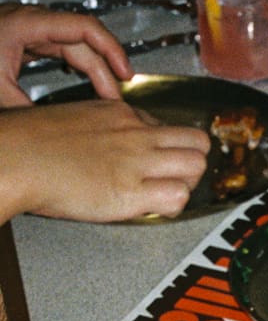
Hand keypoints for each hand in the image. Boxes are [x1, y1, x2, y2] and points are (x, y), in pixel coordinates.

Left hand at [0, 3, 131, 105]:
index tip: (126, 75)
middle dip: (106, 70)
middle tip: (116, 103)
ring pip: (77, 45)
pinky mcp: (29, 38)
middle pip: (84, 41)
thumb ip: (28, 112)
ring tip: (109, 94)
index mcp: (27, 24)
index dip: (112, 49)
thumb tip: (58, 132)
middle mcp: (34, 21)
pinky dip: (81, 65)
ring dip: (96, 68)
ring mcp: (32, 28)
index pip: (84, 27)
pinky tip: (88, 82)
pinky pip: (65, 48)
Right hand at [0, 99, 209, 222]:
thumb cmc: (33, 143)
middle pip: (196, 143)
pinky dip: (174, 206)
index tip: (161, 163)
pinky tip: (155, 207)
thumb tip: (115, 147)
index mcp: (121, 113)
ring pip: (195, 167)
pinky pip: (177, 197)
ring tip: (166, 194)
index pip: (170, 129)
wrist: (14, 156)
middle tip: (175, 180)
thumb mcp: (78, 119)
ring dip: (187, 184)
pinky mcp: (130, 190)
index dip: (170, 150)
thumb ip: (105, 130)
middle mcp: (135, 133)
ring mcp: (136, 161)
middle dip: (192, 164)